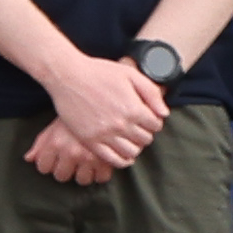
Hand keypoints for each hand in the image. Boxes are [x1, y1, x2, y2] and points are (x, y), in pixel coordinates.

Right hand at [30, 45, 171, 177]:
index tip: (148, 118)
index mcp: (133, 108)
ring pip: (131, 152)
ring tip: (130, 139)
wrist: (68, 76)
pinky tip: (123, 155)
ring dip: (135, 147)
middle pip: (145, 140)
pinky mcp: (90, 141)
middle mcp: (121, 124)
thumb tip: (164, 113)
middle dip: (145, 133)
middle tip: (138, 127)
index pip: (155, 125)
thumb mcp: (130, 74)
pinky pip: (112, 159)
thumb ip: (151, 93)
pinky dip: (122, 161)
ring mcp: (105, 135)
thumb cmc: (99, 72)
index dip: (154, 121)